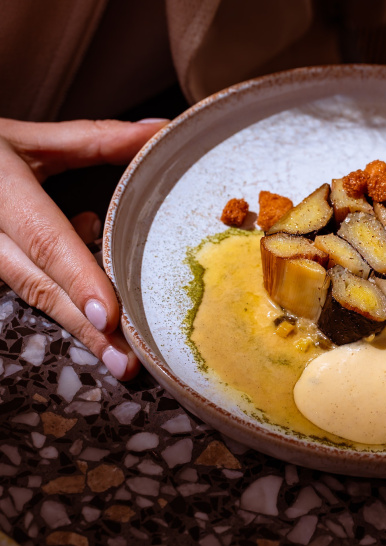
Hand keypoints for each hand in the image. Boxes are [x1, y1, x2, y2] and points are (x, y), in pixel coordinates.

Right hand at [0, 118, 167, 379]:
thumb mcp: (25, 139)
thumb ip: (94, 139)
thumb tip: (160, 131)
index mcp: (0, 192)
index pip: (45, 240)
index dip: (77, 279)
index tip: (109, 316)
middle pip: (38, 287)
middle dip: (84, 328)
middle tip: (127, 364)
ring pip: (30, 297)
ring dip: (76, 326)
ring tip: (118, 358)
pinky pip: (23, 290)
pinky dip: (62, 301)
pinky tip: (97, 316)